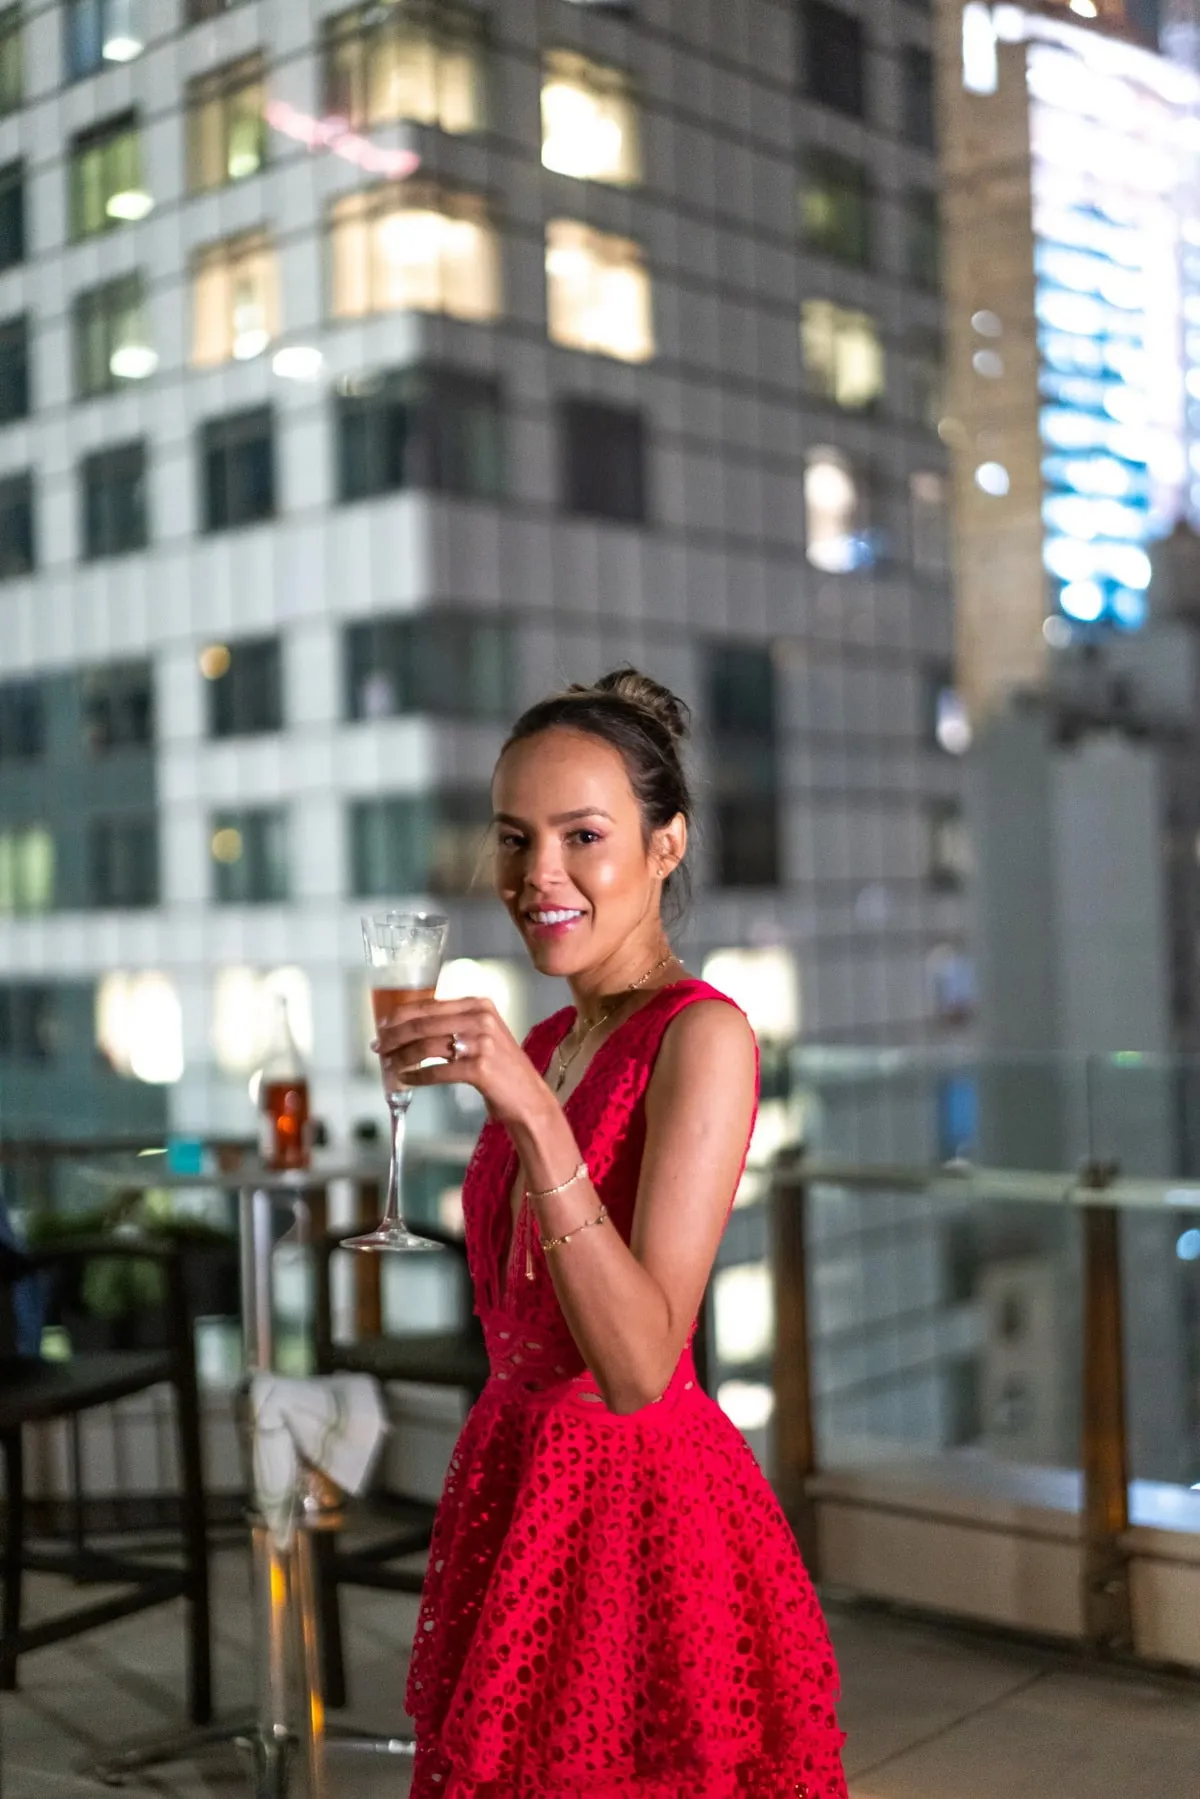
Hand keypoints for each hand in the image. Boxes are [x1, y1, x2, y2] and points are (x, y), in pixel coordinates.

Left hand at [372, 996, 550, 1129]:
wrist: (529, 1098)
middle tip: (378, 1047)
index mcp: (479, 1004)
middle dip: (394, 1036)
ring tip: (389, 1065)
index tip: (382, 1026)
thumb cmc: (502, 1069)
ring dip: (401, 1056)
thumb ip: (453, 1024)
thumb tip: (408, 1026)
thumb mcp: (482, 1034)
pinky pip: (437, 1070)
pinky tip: (405, 1079)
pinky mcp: (480, 1068)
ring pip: (426, 1046)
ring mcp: (482, 1043)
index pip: (428, 1005)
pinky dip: (416, 1076)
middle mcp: (481, 1018)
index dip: (399, 1016)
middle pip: (422, 1023)